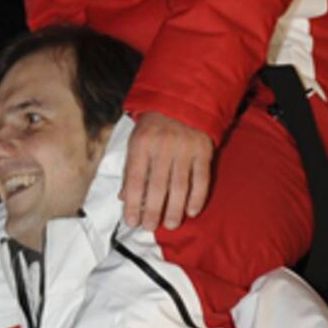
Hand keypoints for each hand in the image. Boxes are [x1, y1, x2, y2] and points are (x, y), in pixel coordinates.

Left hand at [120, 112, 212, 230]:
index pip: (135, 179)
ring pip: (180, 186)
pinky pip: (201, 179)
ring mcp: (185, 148)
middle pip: (157, 186)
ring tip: (171, 224)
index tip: (131, 221)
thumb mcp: (135, 141)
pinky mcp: (203, 150)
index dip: (133, 203)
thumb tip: (123, 198)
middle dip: (153, 211)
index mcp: (141, 144)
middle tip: (150, 227)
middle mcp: (163, 146)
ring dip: (175, 209)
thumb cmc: (154, 126)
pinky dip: (197, 197)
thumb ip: (130, 169)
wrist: (182, 100)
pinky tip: (192, 211)